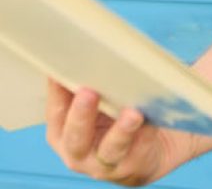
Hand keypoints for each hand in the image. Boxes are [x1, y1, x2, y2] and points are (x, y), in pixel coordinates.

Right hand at [46, 81, 185, 186]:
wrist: (153, 147)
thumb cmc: (118, 117)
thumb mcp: (99, 102)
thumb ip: (92, 83)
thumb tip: (94, 45)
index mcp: (64, 133)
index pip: (56, 112)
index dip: (57, 93)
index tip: (60, 71)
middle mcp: (79, 153)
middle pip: (76, 137)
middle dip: (81, 115)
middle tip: (88, 92)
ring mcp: (105, 164)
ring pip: (111, 148)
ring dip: (122, 130)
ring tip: (133, 113)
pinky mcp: (133, 167)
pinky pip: (141, 149)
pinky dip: (148, 133)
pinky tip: (154, 120)